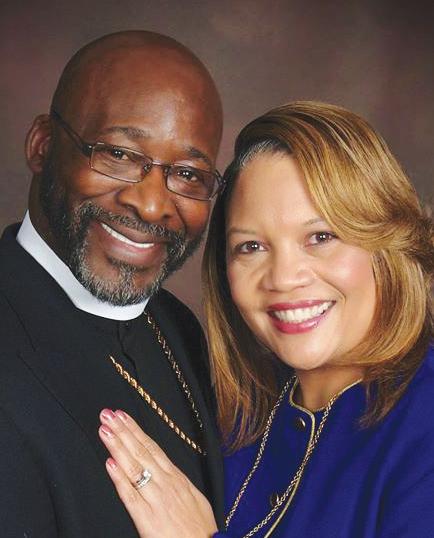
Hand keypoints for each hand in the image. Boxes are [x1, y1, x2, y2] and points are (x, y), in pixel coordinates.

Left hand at [98, 409, 217, 537]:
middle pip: (141, 451)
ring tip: (105, 430)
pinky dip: (119, 478)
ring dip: (118, 446)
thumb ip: (178, 482)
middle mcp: (166, 483)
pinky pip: (130, 495)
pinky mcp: (147, 519)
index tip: (123, 416)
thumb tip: (167, 469)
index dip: (136, 431)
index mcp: (176, 477)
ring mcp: (156, 499)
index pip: (152, 447)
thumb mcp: (195, 498)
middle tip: (107, 414)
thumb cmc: (201, 529)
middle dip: (123, 431)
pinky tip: (109, 463)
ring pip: (134, 467)